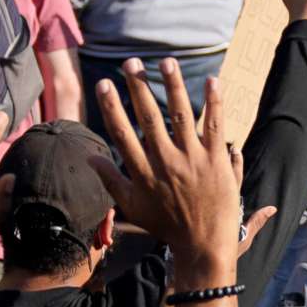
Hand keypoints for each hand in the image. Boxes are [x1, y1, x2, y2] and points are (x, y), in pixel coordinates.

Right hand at [87, 59, 243, 261]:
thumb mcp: (132, 207)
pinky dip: (214, 104)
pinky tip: (212, 81)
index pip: (123, 133)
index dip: (111, 106)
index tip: (104, 83)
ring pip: (181, 115)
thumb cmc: (166, 226)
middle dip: (138, 87)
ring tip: (166, 61)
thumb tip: (90, 158)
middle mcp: (165, 162)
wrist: (203, 245)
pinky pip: (215, 126)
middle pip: (149, 117)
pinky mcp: (216, 161)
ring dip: (173, 86)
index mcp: (143, 172)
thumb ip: (111, 179)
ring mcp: (192, 160)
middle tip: (130, 62)